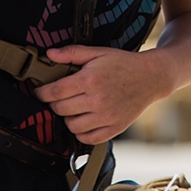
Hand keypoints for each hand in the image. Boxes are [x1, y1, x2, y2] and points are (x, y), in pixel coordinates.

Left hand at [33, 45, 166, 144]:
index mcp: (90, 80)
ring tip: (73, 108)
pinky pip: (87, 138)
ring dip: (67, 118)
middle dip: (54, 103)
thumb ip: (72, 52)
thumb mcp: (98, 52)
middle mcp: (97, 100)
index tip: (39, 92)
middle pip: (60, 109)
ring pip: (71, 126)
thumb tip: (49, 54)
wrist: (151, 77)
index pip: (55, 92)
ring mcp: (106, 116)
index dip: (42, 93)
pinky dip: (81, 132)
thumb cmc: (123, 63)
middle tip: (58, 97)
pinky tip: (84, 120)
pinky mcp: (114, 128)